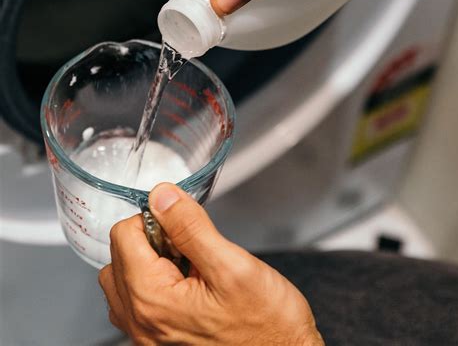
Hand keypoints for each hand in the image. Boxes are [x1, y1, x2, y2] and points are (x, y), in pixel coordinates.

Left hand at [99, 183, 323, 345]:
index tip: (182, 221)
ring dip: (149, 260)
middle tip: (191, 244)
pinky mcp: (159, 341)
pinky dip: (154, 283)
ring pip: (123, 278)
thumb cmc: (267, 326)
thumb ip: (191, 227)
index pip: (123, 235)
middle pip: (119, 255)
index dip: (154, 217)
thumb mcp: (232, 266)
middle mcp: (143, 322)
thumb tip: (162, 197)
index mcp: (153, 300)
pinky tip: (186, 282)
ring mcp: (148, 336)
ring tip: (189, 263)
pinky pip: (136, 302)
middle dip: (152, 238)